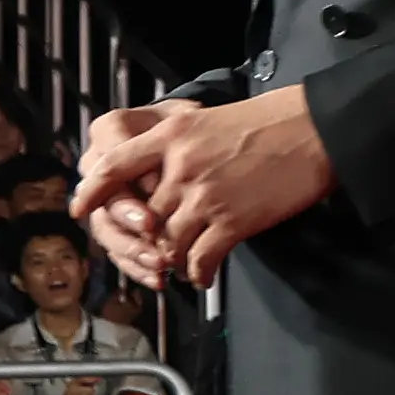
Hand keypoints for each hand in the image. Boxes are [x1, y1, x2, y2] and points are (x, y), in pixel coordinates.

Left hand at [74, 88, 331, 283]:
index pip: (113, 164)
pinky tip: (204, 276)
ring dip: (172, 259)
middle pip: (143, 215)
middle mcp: (180, 167)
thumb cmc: (270, 121)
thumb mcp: (209, 118)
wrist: (314, 131)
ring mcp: (205, 196)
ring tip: (181, 266)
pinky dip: (198, 273)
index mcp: (171, 135)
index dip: (91, 191)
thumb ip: (178, 142)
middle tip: (152, 250)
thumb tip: (161, 169)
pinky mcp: (232, 222)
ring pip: (168, 242)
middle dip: (146, 238)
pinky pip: (200, 259)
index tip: (80, 208)